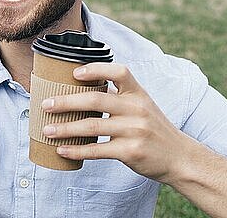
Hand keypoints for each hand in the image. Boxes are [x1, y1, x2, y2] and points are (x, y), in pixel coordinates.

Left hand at [41, 62, 193, 183]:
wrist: (181, 158)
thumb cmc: (153, 128)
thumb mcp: (142, 105)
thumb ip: (118, 96)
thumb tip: (79, 88)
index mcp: (138, 93)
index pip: (119, 72)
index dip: (96, 69)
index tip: (74, 73)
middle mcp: (136, 109)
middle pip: (96, 100)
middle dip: (66, 101)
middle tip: (45, 104)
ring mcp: (134, 131)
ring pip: (92, 126)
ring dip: (65, 128)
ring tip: (47, 129)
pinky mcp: (131, 151)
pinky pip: (97, 150)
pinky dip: (77, 150)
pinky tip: (62, 150)